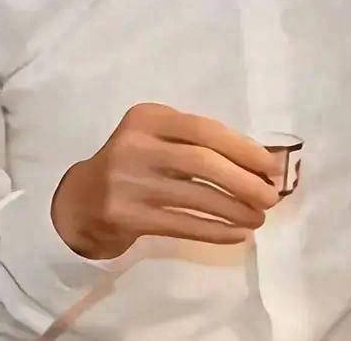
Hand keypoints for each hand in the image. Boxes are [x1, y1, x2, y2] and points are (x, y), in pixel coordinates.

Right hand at [51, 102, 280, 259]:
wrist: (80, 201)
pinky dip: (214, 230)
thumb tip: (258, 161)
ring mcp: (128, 183)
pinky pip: (182, 225)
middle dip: (244, 181)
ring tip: (259, 218)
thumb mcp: (157, 137)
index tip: (270, 166)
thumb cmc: (135, 163)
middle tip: (271, 196)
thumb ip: (195, 141)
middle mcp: (136, 145)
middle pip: (202, 163)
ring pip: (195, 197)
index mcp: (148, 118)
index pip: (205, 129)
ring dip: (234, 209)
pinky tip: (236, 233)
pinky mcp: (126, 217)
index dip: (242, 148)